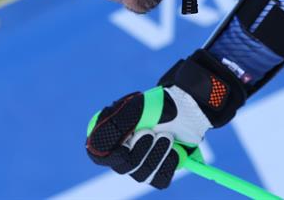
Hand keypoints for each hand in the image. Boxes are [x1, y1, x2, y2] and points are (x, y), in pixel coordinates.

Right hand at [85, 85, 211, 188]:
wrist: (187, 107)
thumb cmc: (159, 105)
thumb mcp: (136, 108)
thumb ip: (115, 124)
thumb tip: (96, 146)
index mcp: (112, 136)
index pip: (100, 155)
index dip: (112, 155)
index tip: (125, 147)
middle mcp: (123, 153)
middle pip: (124, 167)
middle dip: (142, 150)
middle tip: (154, 133)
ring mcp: (142, 163)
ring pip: (143, 175)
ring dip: (158, 155)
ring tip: (168, 137)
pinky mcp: (160, 170)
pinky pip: (161, 179)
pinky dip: (169, 163)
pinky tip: (175, 149)